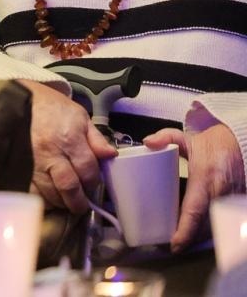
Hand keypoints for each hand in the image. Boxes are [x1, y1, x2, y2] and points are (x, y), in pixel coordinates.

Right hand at [23, 80, 117, 212]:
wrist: (15, 99)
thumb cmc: (48, 106)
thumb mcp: (78, 115)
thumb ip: (95, 138)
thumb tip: (111, 156)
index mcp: (69, 139)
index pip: (88, 171)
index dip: (94, 182)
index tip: (93, 184)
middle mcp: (50, 153)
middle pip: (69, 187)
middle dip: (78, 201)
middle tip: (82, 204)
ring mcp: (32, 162)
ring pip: (49, 193)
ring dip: (61, 202)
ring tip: (65, 201)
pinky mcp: (18, 166)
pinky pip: (31, 191)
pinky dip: (41, 199)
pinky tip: (47, 197)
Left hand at [144, 124, 245, 249]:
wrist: (241, 143)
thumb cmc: (211, 143)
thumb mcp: (186, 138)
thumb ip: (165, 137)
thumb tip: (146, 142)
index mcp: (205, 178)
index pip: (194, 210)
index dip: (185, 230)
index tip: (174, 244)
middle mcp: (220, 192)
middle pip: (204, 224)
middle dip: (189, 239)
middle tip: (172, 246)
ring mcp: (231, 199)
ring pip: (215, 226)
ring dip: (199, 236)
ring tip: (181, 243)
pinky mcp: (236, 203)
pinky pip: (223, 221)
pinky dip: (211, 229)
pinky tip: (197, 233)